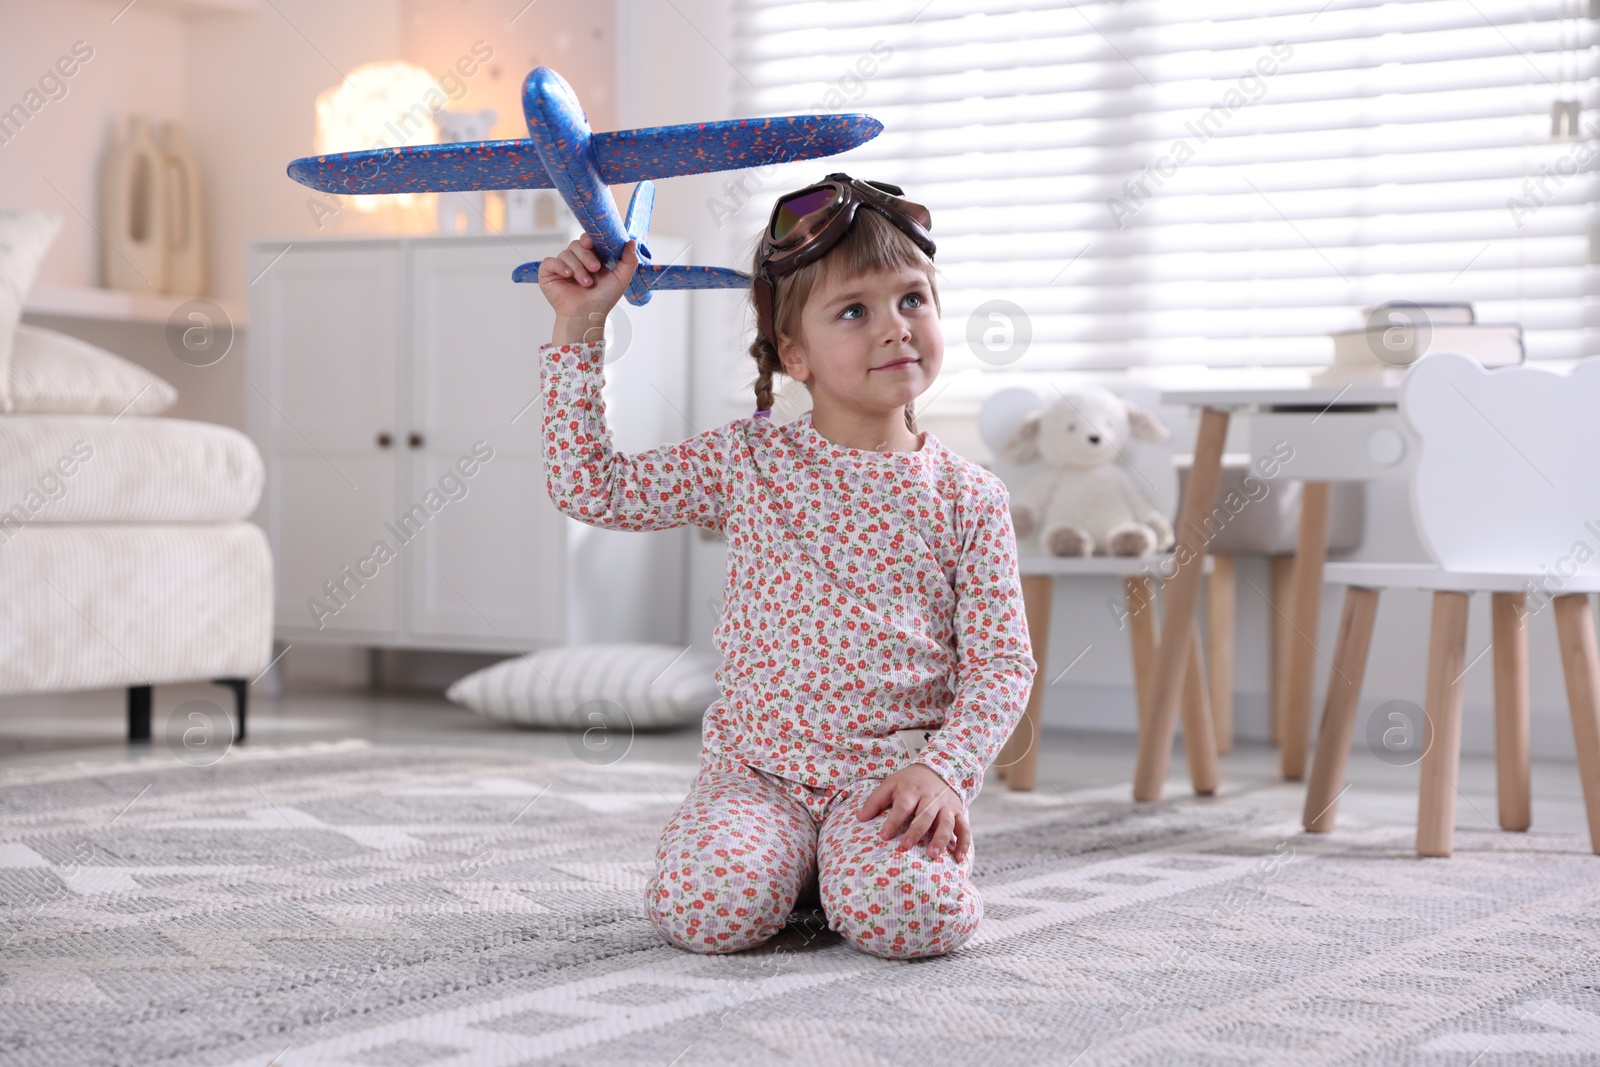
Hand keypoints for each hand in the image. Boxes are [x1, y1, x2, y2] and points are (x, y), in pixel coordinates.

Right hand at [539, 234, 639, 342]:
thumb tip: (632, 241)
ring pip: (566, 253)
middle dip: (587, 256)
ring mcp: (561, 266)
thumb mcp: (621, 279)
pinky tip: (567, 275)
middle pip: (577, 244)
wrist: (587, 316)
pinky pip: (550, 261)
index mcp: (591, 257)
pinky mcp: (548, 273)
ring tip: (586, 283)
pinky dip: (559, 266)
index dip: (589, 238)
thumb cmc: (602, 300)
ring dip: (577, 268)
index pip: (588, 239)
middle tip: (594, 269)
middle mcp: (575, 260)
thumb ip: (629, 260)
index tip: (592, 243)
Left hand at [854, 763, 970, 862]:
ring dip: (941, 838)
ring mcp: (947, 806)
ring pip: (946, 822)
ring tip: (932, 854)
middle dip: (916, 831)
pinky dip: (964, 843)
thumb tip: (859, 818)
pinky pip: (964, 828)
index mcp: (912, 790)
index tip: (883, 836)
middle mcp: (931, 798)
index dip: (893, 821)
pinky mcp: (959, 812)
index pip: (902, 806)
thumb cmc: (910, 782)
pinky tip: (959, 857)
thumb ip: (875, 801)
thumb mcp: (891, 784)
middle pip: (925, 814)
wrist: (939, 769)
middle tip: (906, 846)